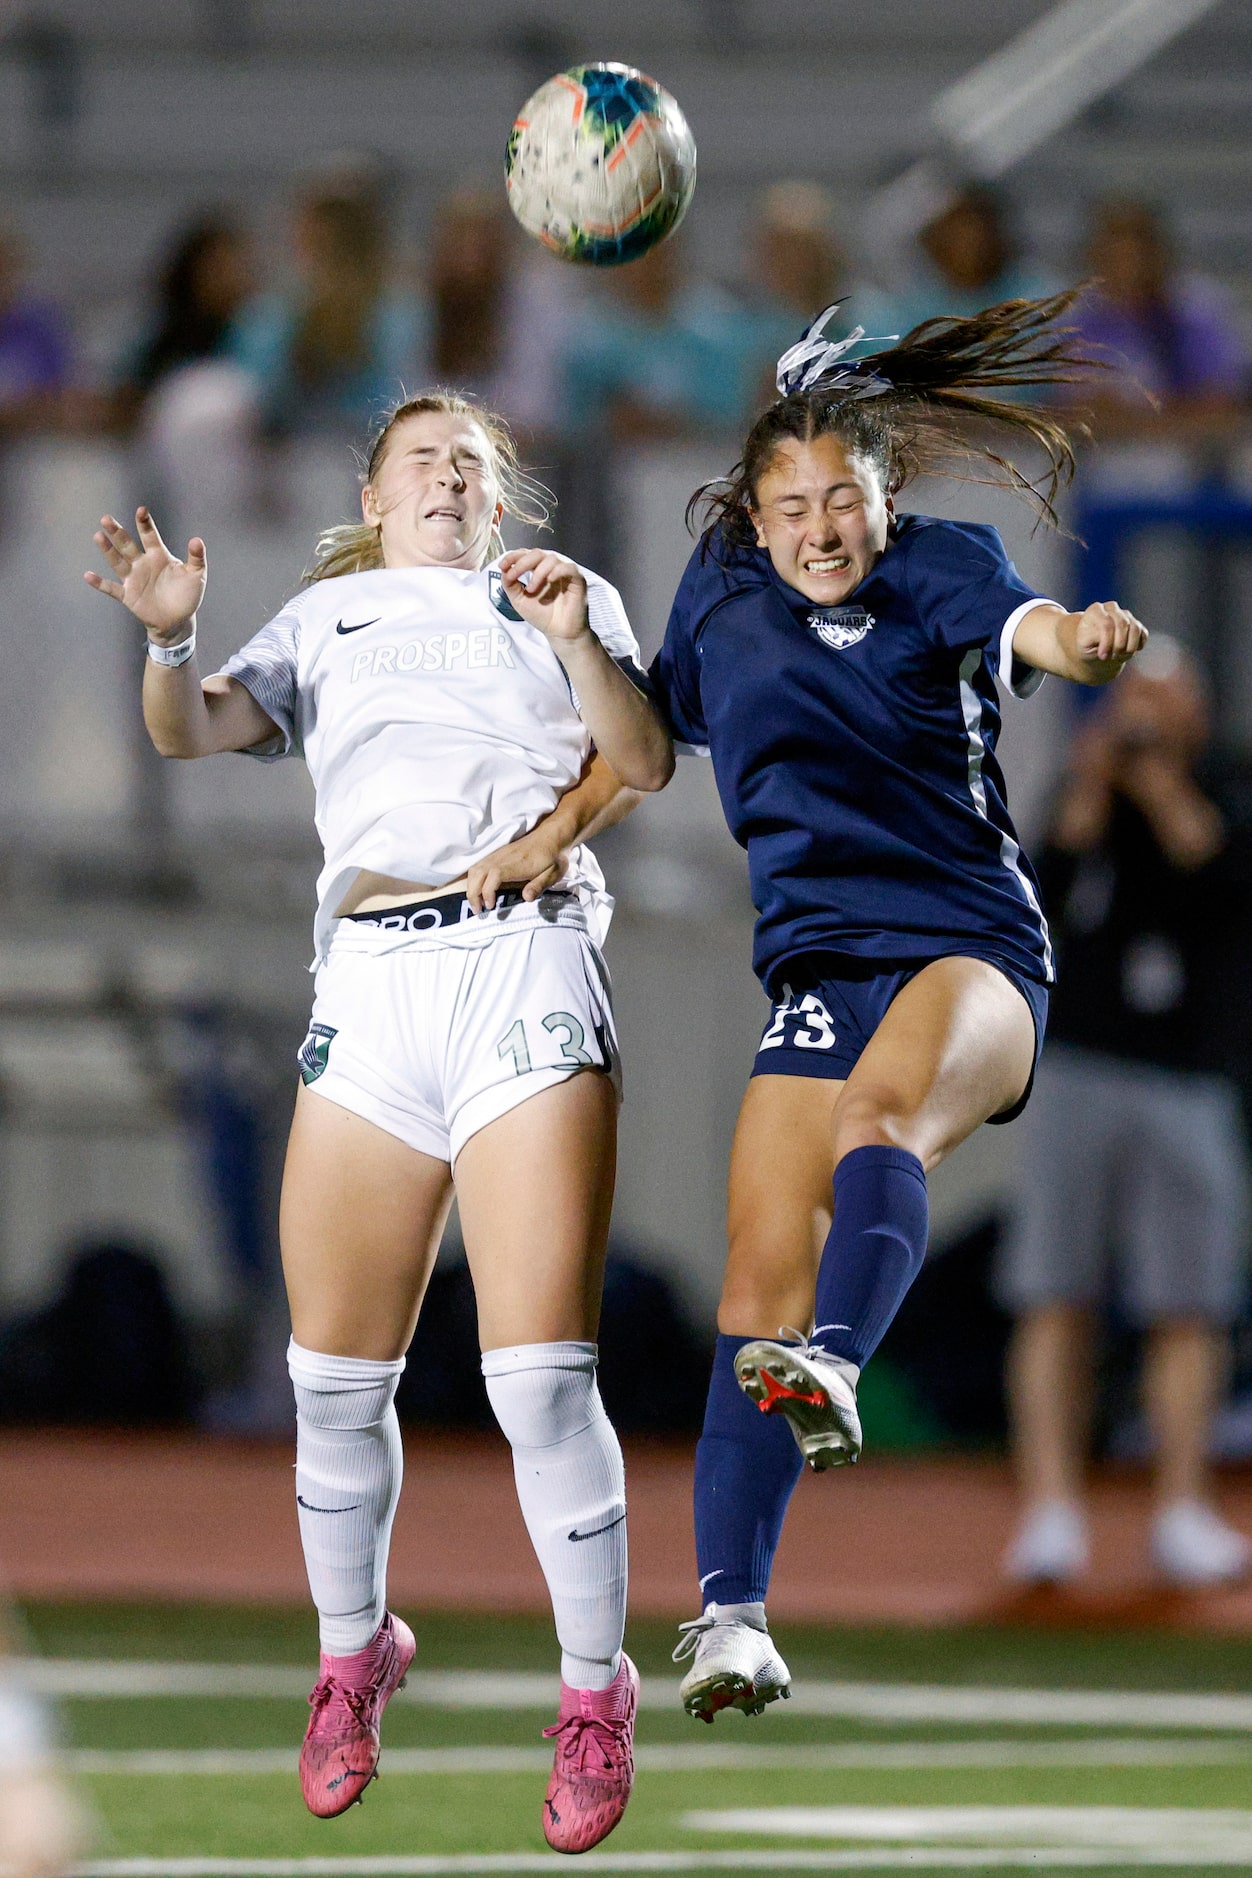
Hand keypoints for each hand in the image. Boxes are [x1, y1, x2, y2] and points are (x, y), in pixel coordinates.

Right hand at [85, 508, 205, 643]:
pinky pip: (111, 588)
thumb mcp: (196, 575)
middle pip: (127, 545)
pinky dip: (100, 583)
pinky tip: (88, 575)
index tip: (141, 510)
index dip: (144, 523)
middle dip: (117, 532)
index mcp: (159, 555)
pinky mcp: (128, 595)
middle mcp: (143, 563)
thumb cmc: (187, 595)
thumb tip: (197, 540)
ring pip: (117, 561)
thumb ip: (197, 558)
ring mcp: (133, 578)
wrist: (178, 620)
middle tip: (106, 519)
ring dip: (107, 550)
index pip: (149, 536)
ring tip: (98, 536)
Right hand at [465, 824, 571, 912]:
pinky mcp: (497, 854)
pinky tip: (478, 889)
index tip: (491, 905)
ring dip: (471, 887)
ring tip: (477, 903)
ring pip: (475, 869)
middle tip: (478, 911)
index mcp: (518, 863)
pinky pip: (478, 865)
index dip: (488, 891)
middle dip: (473, 893)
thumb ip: (539, 885)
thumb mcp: (553, 874)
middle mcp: (503, 857)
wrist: (551, 837)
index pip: (494, 875)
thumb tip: (526, 898)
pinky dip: (474, 879)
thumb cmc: (553, 857)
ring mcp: (498, 854)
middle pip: (478, 872)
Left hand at [498, 549, 588, 644]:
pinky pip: (569, 567)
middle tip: (513, 575)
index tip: (502, 566)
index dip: (513, 557)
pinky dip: (558, 571)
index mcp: (538, 569)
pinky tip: (549, 580)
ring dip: (538, 572)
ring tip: (531, 589)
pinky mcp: (578, 580)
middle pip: (537, 553)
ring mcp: (565, 572)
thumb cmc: (542, 616)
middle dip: (523, 563)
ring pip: (552, 559)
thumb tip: (504, 570)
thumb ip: (510, 585)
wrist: (558, 633)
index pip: (526, 554)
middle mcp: (552, 567)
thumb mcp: (519, 600)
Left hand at [1072, 601, 1147, 679]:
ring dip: (1130, 647)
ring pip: (1135, 628)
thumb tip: (1103, 635)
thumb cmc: (1087, 646)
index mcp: (1095, 610)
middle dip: (1119, 645)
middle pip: (1123, 624)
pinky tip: (1127, 653)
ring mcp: (1125, 614)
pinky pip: (1143, 634)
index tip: (1102, 656)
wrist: (1095, 650)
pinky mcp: (1136, 623)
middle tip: (1112, 657)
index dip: (1107, 642)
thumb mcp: (1083, 644)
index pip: (1107, 624)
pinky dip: (1138, 646)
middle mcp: (1111, 608)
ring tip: (1120, 656)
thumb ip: (1093, 637)